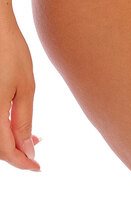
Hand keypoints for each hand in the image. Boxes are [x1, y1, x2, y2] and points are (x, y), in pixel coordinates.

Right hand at [0, 14, 41, 171]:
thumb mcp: (24, 86)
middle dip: (16, 152)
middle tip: (38, 149)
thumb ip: (23, 121)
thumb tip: (28, 150)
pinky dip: (1, 127)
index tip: (38, 167)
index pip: (5, 150)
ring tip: (33, 136)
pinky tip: (15, 122)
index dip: (22, 162)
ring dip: (9, 140)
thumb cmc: (10, 51)